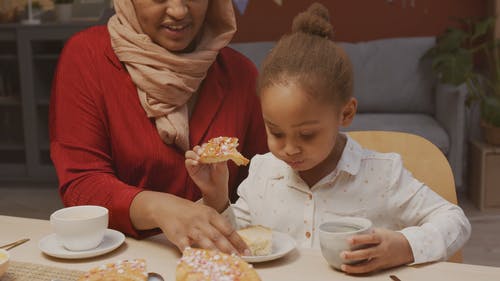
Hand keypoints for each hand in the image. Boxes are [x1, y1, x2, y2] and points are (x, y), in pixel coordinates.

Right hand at [130, 191, 247, 254]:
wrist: (167, 207)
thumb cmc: (190, 212)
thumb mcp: (206, 213)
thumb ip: (218, 226)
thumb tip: (234, 241)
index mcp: (211, 214)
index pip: (228, 229)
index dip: (238, 241)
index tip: (247, 252)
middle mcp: (202, 220)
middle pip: (218, 236)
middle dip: (229, 248)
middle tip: (238, 259)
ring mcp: (190, 228)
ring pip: (204, 240)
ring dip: (214, 251)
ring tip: (223, 261)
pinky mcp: (178, 235)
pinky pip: (185, 246)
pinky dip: (191, 253)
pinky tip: (197, 259)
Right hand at [185, 146, 228, 211]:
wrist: (216, 189)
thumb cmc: (221, 177)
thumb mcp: (223, 167)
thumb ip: (222, 158)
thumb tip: (223, 150)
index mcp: (209, 154)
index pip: (206, 146)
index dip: (206, 145)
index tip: (209, 148)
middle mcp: (201, 157)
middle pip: (197, 148)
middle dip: (199, 149)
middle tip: (202, 153)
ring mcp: (195, 162)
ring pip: (189, 153)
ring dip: (193, 154)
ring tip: (199, 159)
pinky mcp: (191, 169)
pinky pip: (187, 162)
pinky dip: (190, 161)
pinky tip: (196, 163)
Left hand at [340, 228, 413, 273]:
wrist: (408, 247)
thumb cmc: (391, 237)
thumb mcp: (381, 231)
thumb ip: (368, 232)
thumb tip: (351, 231)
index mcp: (382, 238)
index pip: (370, 238)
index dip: (359, 239)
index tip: (348, 240)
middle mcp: (382, 249)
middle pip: (367, 253)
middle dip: (354, 255)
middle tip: (342, 254)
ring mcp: (382, 259)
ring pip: (368, 265)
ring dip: (355, 267)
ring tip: (343, 266)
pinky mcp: (382, 266)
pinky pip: (369, 269)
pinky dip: (359, 270)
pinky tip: (350, 270)